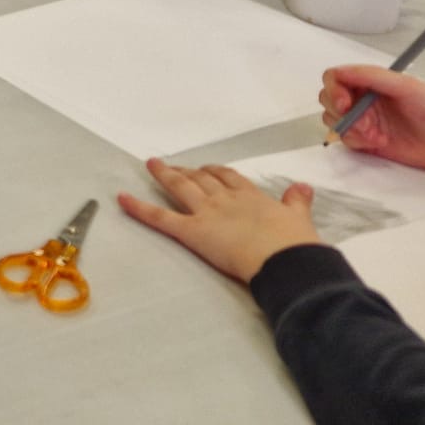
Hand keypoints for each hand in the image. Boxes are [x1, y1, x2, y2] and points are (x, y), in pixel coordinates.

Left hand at [118, 159, 322, 283]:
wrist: (285, 260)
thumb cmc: (295, 245)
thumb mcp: (300, 220)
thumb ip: (297, 203)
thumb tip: (302, 187)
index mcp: (252, 197)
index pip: (230, 178)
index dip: (217, 173)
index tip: (208, 169)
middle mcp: (226, 199)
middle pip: (203, 179)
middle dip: (188, 172)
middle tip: (175, 166)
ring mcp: (207, 212)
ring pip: (181, 188)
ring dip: (165, 175)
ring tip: (152, 165)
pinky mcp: (192, 231)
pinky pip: (159, 217)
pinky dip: (138, 208)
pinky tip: (121, 198)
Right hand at [320, 66, 424, 180]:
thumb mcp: (405, 86)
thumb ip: (370, 76)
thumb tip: (337, 72)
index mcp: (371, 81)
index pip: (335, 78)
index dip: (333, 90)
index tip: (344, 104)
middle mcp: (364, 98)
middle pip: (328, 100)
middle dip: (341, 113)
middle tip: (365, 123)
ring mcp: (364, 120)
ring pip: (334, 121)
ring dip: (349, 128)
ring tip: (375, 134)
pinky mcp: (368, 142)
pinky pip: (346, 140)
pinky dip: (356, 141)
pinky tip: (378, 142)